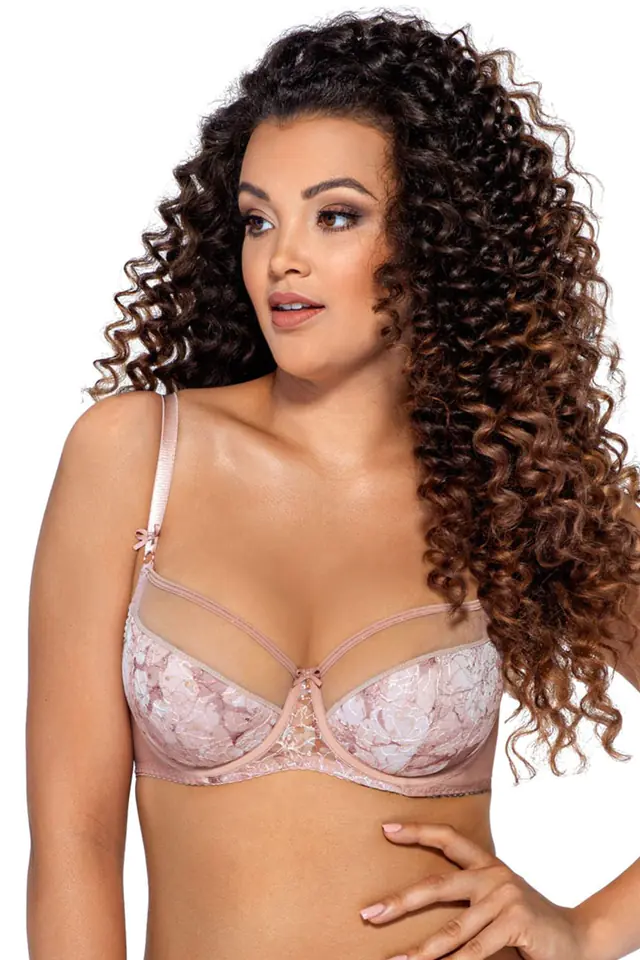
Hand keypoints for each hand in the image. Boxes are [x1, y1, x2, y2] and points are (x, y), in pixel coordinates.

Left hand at [358, 822, 592, 959]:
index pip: (449, 839)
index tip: (386, 830)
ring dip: (421, 951)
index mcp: (487, 865)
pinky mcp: (515, 922)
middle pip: (438, 885)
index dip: (418, 832)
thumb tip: (421, 903)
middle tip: (369, 913)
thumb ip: (470, 900)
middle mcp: (494, 876)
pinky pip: (476, 951)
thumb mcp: (498, 901)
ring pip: (453, 929)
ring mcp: (505, 897)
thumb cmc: (527, 923)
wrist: (577, 939)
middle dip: (401, 901)